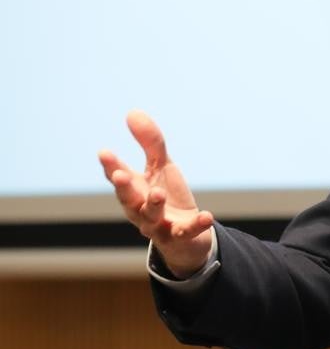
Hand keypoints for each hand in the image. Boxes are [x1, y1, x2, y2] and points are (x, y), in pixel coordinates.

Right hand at [99, 110, 213, 277]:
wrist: (186, 234)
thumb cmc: (167, 196)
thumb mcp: (161, 166)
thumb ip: (150, 142)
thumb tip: (132, 112)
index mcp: (134, 190)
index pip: (118, 176)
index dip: (111, 165)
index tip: (104, 152)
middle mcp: (140, 209)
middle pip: (128, 200)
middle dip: (123, 188)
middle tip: (120, 175)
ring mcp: (158, 225)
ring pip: (150, 217)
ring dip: (153, 205)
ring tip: (158, 192)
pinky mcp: (178, 236)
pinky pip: (185, 232)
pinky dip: (195, 225)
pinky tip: (207, 216)